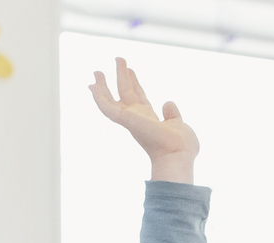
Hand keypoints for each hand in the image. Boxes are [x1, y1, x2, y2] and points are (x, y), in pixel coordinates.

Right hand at [90, 59, 198, 182]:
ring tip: (97, 71)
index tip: (131, 70)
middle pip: (126, 93)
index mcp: (149, 118)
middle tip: (118, 59)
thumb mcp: (178, 124)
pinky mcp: (125, 120)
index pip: (139, 97)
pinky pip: (107, 107)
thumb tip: (168, 102)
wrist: (177, 154)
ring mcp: (130, 119)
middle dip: (122, 75)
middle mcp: (137, 118)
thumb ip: (172, 114)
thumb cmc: (181, 146)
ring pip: (112, 99)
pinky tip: (92, 86)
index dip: (134, 82)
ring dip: (104, 85)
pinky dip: (98, 97)